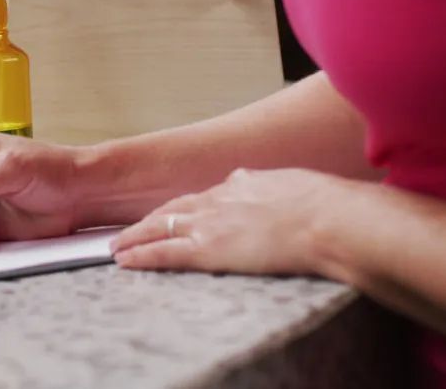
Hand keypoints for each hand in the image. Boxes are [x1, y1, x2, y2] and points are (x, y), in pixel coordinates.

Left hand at [111, 168, 347, 273]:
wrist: (327, 219)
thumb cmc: (327, 207)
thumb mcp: (299, 188)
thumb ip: (282, 194)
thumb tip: (286, 198)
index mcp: (243, 184)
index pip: (205, 197)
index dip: (187, 208)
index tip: (177, 214)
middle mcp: (219, 199)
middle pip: (174, 208)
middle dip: (150, 220)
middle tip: (131, 230)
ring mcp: (210, 223)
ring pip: (160, 228)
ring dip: (135, 238)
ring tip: (117, 247)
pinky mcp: (207, 249)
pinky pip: (163, 252)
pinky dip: (140, 256)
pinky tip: (124, 261)